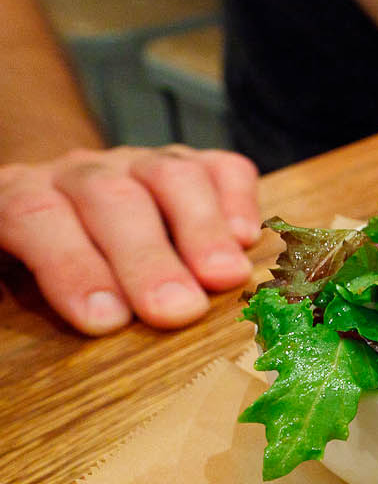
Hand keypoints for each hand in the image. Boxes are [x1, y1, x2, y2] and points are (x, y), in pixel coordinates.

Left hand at [0, 146, 260, 335]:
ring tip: (225, 278)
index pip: (36, 217)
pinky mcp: (198, 165)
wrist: (69, 205)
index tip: (105, 320)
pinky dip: (239, 202)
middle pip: (111, 199)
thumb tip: (75, 316)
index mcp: (21, 196)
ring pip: (172, 176)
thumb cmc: (47, 262)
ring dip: (201, 230)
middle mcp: (83, 172)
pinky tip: (247, 240)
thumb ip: (24, 286)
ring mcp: (144, 163)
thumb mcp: (8, 277)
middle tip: (177, 311)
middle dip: (147, 258)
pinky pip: (223, 169)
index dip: (71, 266)